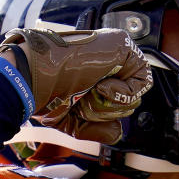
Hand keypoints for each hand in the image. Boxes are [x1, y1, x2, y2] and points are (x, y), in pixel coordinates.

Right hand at [0, 28, 151, 143]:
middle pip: (127, 100)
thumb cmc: (45, 93)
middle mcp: (108, 61)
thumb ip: (96, 128)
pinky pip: (141, 80)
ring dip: (110, 102)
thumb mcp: (72, 120)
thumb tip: (117, 132)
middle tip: (84, 98)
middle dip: (106, 109)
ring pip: (135, 94)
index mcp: (95, 72)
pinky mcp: (123, 45)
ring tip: (90, 90)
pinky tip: (102, 86)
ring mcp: (116, 51)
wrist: (36, 78)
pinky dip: (122, 92)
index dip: (103, 112)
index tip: (82, 107)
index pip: (116, 101)